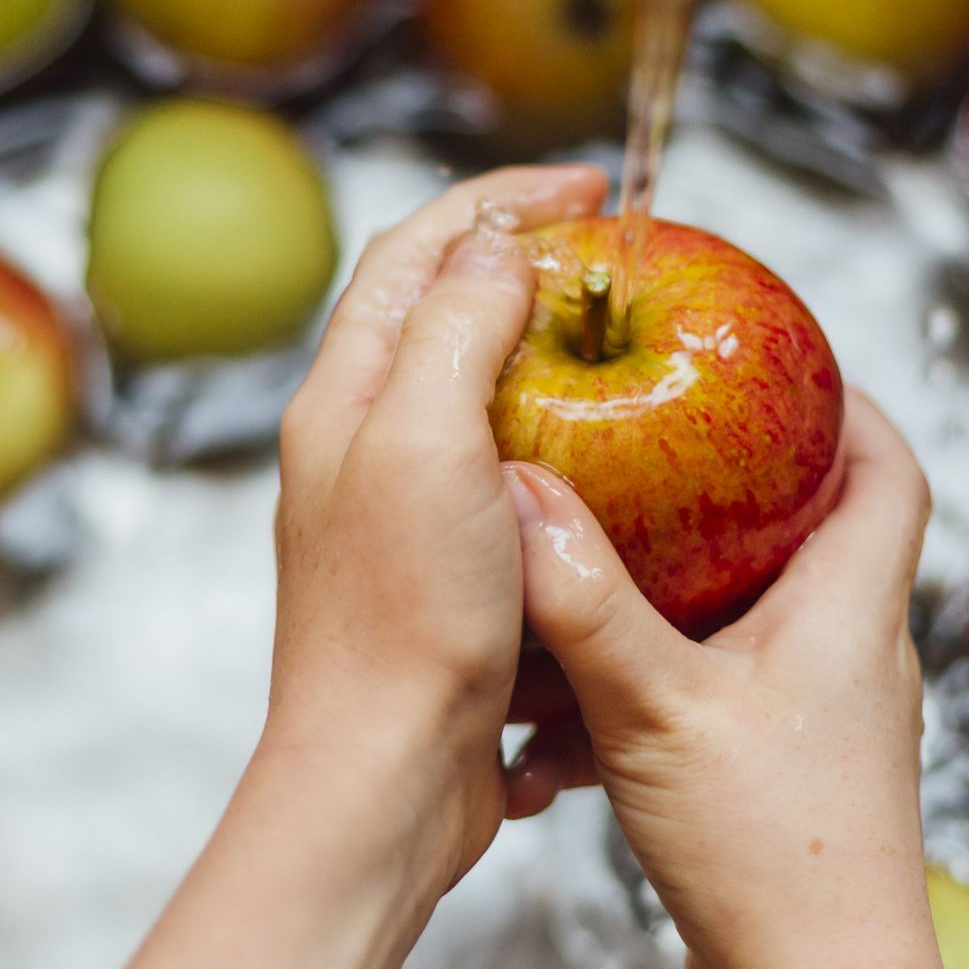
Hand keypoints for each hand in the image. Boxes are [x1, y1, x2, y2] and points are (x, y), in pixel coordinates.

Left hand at [266, 161, 607, 894]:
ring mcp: (402, 514)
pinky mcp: (446, 578)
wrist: (382, 781)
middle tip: (612, 251)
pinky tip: (618, 469)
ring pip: (476, 397)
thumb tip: (496, 245)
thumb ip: (456, 329)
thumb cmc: (400, 618)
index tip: (586, 188)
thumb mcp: (426, 442)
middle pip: (439, 313)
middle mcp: (363, 446)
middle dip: (523, 263)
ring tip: (623, 343)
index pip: (413, 253)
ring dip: (545, 355)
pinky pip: (508, 483)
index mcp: (345, 398)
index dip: (498, 200)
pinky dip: (564, 451)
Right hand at [503, 396, 968, 968]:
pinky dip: (658, 674)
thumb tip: (525, 495)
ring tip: (605, 551)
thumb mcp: (659, 710)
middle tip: (661, 438)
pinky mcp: (784, 778)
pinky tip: (580, 698)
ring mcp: (822, 721)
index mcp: (852, 612)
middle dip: (741, 480)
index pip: (889, 470)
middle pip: (819, 531)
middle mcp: (852, 656)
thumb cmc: (777, 861)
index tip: (780, 357)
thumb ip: (588, 602)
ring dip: (687, 583)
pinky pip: (721, 690)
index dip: (847, 403)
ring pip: (759, 614)